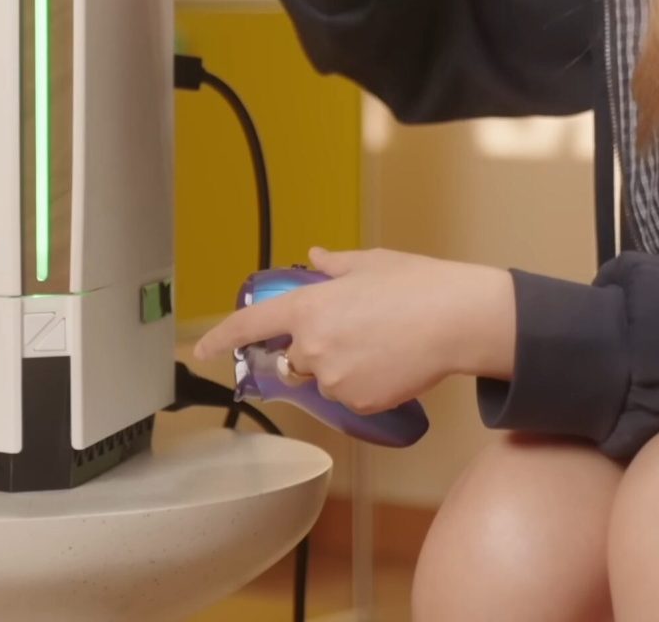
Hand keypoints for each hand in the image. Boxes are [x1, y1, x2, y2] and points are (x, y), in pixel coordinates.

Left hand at [191, 247, 517, 414]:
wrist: (456, 320)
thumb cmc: (417, 285)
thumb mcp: (371, 264)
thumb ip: (334, 265)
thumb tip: (314, 256)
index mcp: (309, 307)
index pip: (251, 325)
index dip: (222, 338)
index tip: (202, 350)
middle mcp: (313, 346)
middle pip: (296, 358)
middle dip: (316, 348)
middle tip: (357, 330)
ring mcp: (334, 378)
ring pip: (326, 379)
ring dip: (343, 367)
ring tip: (382, 344)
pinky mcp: (359, 402)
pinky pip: (351, 397)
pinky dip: (365, 385)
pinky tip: (392, 363)